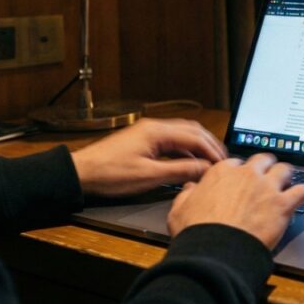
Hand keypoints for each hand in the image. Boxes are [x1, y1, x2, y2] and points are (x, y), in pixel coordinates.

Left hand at [71, 118, 227, 196]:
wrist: (81, 173)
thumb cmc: (110, 174)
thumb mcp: (150, 176)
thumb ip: (181, 170)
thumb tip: (204, 168)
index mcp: (157, 131)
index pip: (195, 137)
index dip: (212, 151)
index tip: (223, 164)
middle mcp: (154, 127)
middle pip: (192, 130)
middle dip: (209, 144)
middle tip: (221, 159)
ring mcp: (148, 132)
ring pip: (182, 134)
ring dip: (197, 146)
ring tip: (209, 161)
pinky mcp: (142, 140)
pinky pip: (171, 141)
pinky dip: (184, 149)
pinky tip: (188, 162)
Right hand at [167, 153, 303, 249]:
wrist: (216, 250)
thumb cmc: (196, 231)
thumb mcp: (179, 209)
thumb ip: (187, 194)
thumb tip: (191, 187)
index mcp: (222, 172)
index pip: (237, 163)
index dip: (240, 171)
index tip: (241, 180)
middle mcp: (247, 174)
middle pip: (263, 159)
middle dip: (266, 166)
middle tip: (267, 176)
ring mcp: (267, 187)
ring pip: (285, 169)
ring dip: (286, 175)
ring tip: (286, 183)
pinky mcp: (283, 204)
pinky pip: (302, 190)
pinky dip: (303, 193)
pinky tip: (302, 196)